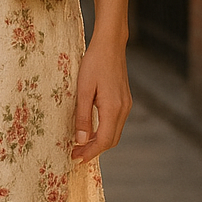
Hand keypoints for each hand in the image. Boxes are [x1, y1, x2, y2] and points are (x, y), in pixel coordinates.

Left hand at [71, 34, 131, 162]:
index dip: (90, 152)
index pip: (103, 141)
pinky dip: (104, 131)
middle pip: (111, 140)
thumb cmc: (94, 63)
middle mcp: (123, 109)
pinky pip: (115, 123)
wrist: (110, 44)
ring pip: (114, 133)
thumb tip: (80, 140)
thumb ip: (83, 117)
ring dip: (99, 142)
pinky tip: (91, 130)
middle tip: (75, 154)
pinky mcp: (124, 100)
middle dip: (94, 150)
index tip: (75, 157)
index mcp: (113, 108)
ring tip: (80, 145)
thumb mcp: (83, 90)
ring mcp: (126, 105)